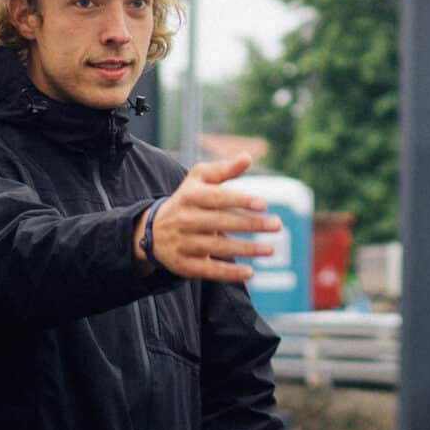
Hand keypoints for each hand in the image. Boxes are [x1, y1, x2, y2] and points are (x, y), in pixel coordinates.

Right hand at [137, 156, 277, 282]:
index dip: (240, 200)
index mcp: (190, 196)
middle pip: (221, 222)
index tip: (263, 204)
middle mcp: (185, 219)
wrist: (152, 231)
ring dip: (246, 249)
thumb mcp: (199, 180)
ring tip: (270, 249)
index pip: (217, 198)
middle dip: (251, 224)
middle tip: (277, 225)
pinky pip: (209, 270)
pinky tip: (250, 273)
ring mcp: (183, 243)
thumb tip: (248, 157)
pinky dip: (229, 273)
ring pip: (218, 247)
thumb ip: (224, 169)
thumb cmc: (187, 200)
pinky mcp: (184, 264)